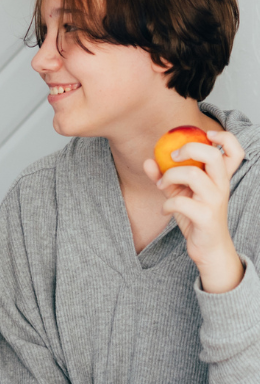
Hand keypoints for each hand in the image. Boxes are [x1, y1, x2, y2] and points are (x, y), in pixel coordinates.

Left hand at [143, 130, 244, 292]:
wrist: (208, 248)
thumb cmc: (197, 218)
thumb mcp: (181, 194)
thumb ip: (166, 177)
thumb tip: (148, 160)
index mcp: (220, 178)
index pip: (235, 151)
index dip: (224, 137)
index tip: (206, 135)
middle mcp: (221, 186)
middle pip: (212, 155)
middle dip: (188, 150)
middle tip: (172, 156)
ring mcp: (215, 201)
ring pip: (193, 175)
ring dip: (169, 177)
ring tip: (162, 186)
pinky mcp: (206, 217)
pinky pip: (181, 202)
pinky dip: (167, 204)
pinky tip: (165, 210)